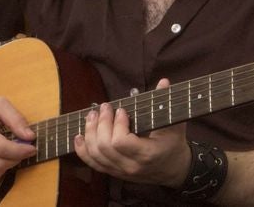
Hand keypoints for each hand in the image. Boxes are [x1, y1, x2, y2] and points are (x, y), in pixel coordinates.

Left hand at [74, 78, 190, 186]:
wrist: (173, 169)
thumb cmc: (173, 144)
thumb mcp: (175, 124)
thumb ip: (166, 103)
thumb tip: (164, 81)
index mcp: (147, 154)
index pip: (121, 142)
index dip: (117, 124)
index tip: (122, 110)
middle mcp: (131, 166)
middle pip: (104, 147)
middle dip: (101, 123)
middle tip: (104, 108)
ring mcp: (120, 171)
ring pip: (95, 154)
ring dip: (90, 132)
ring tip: (92, 115)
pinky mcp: (113, 172)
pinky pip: (92, 163)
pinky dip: (82, 149)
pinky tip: (79, 135)